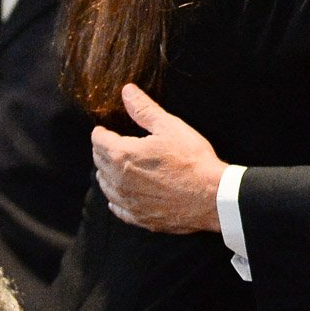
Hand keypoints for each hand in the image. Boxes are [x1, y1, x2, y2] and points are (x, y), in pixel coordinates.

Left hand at [91, 82, 226, 233]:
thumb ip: (144, 109)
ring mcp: (128, 202)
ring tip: (114, 167)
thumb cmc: (191, 159)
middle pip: (99, 163)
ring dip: (107, 174)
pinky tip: (122, 194)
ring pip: (106, 186)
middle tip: (109, 144)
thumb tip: (127, 92)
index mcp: (123, 155)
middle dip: (101, 151)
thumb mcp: (169, 127)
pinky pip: (117, 208)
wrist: (210, 196)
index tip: (103, 129)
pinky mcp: (139, 218)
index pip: (99, 141)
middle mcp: (119, 181)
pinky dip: (116, 198)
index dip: (100, 132)